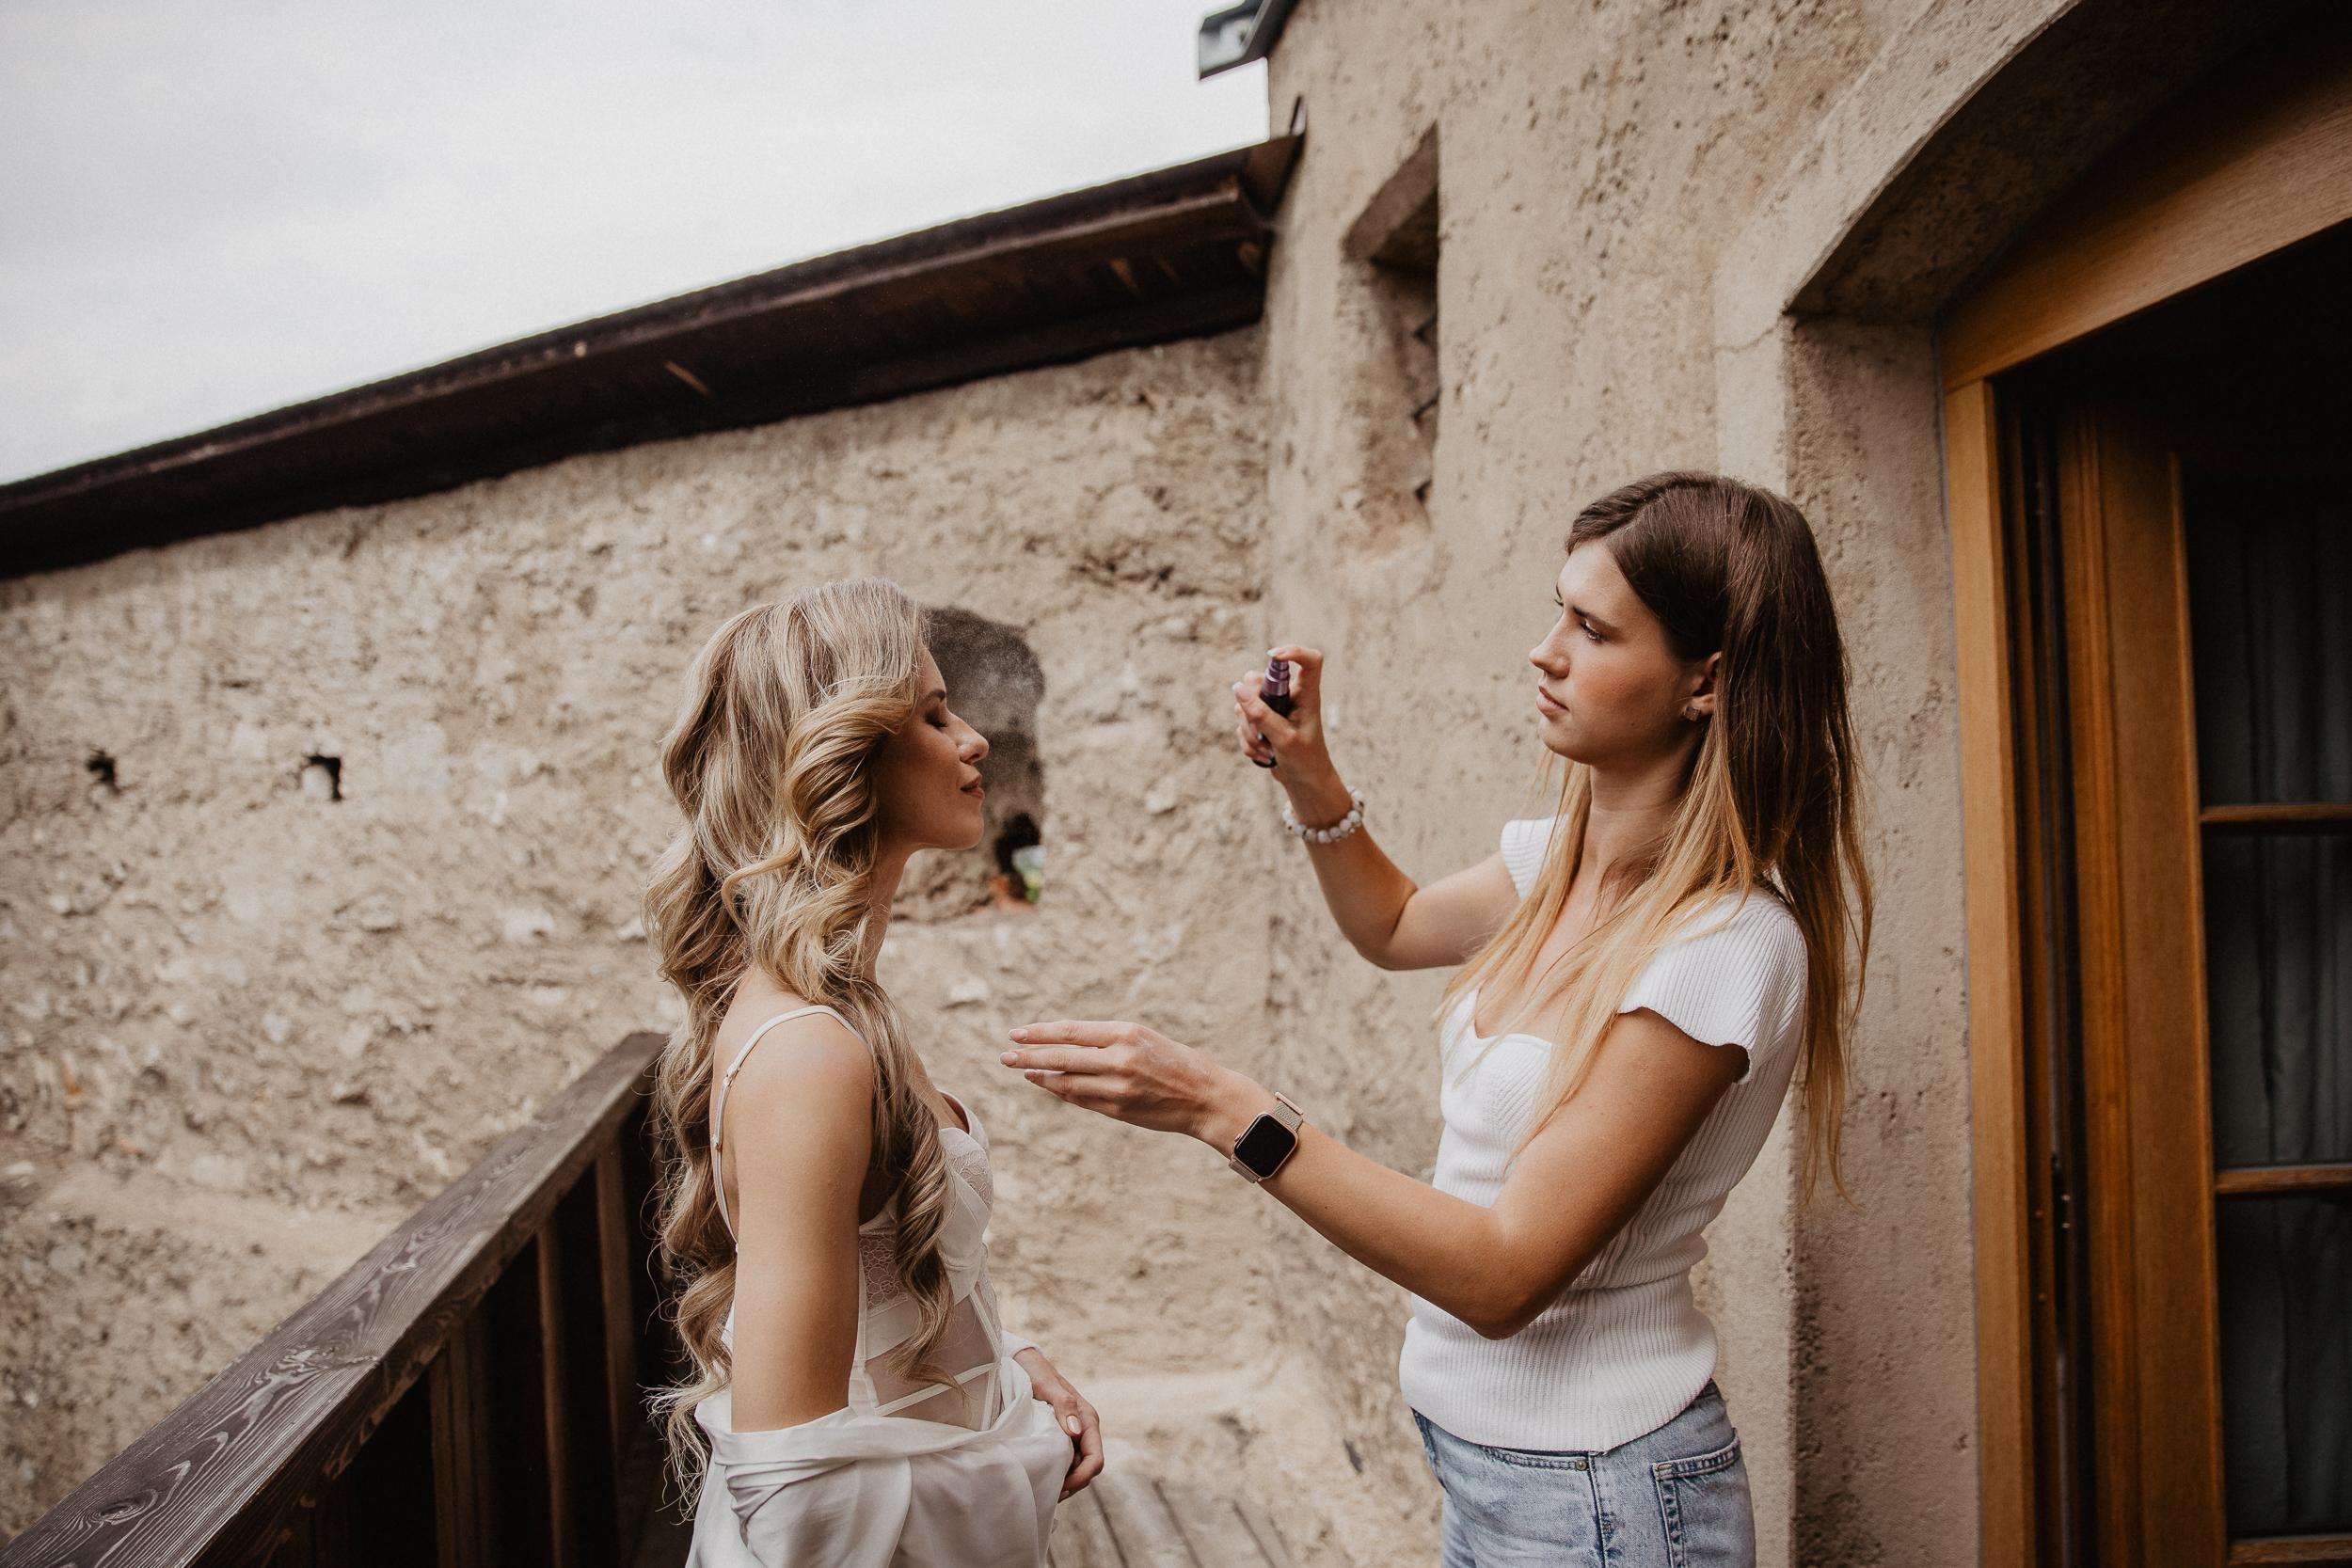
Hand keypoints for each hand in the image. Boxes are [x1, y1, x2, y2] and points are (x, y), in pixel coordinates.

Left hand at [999, 1021, 1270, 1145]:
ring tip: (1021, 1070)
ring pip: (1068, 1080)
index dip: (1041, 1032)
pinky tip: (1047, 1085)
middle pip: (1063, 1056)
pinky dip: (1061, 1092)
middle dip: (1030, 1055)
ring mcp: (1118, 1087)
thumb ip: (1109, 1041)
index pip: (1072, 1031)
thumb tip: (1067, 1043)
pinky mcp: (1119, 1110)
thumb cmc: (1176, 1063)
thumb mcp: (1144, 1039)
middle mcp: (1120, 1059)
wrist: (1207, 1097)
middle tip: (1005, 1055)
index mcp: (1127, 1033)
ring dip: (1041, 1076)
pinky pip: (1081, 1099)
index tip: (1018, 1032)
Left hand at [1013, 1346, 1103, 1498]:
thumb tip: (1076, 1432)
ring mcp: (1072, 1433)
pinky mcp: (1060, 1435)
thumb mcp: (1046, 1386)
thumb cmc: (1034, 1371)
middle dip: (1073, 1484)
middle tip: (1049, 1494)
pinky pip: (1065, 1460)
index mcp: (1087, 1419)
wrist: (1022, 1360)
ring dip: (1065, 1481)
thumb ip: (1063, 1405)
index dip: (1082, 1477)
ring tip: (1044, 1489)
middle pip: (1088, 1468)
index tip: (1062, 1487)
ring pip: (1077, 1467)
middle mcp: (1083, 1428)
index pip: (1095, 1459)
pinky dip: (1057, 1472)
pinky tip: (1042, 1476)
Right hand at [1233, 644, 1339, 787]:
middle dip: (1251, 706)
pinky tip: (1263, 755)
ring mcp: (1273, 707)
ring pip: (1244, 703)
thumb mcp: (1283, 738)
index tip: (1273, 656)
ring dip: (1249, 729)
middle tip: (1260, 728)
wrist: (1303, 783)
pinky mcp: (1260, 720)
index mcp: (1307, 695)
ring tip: (1266, 750)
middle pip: (1258, 679)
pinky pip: (1241, 721)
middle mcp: (1289, 696)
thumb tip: (1237, 688)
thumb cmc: (1305, 760)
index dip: (1293, 652)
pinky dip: (1247, 740)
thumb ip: (1261, 714)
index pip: (1309, 661)